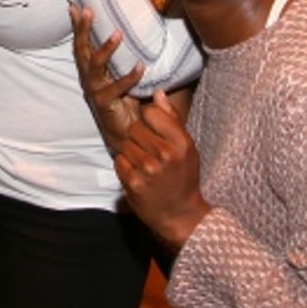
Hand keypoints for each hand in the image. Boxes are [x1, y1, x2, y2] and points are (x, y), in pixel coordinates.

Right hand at [70, 4, 143, 153]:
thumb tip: (136, 33)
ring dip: (105, 49)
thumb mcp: (125, 75)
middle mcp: (89, 78)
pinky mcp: (105, 104)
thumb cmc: (128, 100)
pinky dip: (129, 77)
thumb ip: (127, 58)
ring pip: (95, 66)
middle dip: (82, 30)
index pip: (82, 43)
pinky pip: (117, 88)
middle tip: (87, 10)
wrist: (128, 134)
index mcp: (92, 70)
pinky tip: (141, 66)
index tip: (75, 5)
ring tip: (118, 33)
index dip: (78, 25)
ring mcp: (95, 91)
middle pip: (81, 50)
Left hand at [114, 91, 209, 250]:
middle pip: (134, 127)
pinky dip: (125, 165)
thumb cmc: (183, 176)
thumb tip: (158, 93)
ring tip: (144, 162)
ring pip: (125, 143)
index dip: (149, 118)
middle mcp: (165, 154)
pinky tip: (137, 173)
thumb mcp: (187, 147)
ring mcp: (148, 169)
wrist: (179, 214)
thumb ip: (172, 119)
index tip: (154, 128)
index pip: (151, 112)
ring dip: (131, 151)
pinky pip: (119, 160)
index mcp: (181, 142)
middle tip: (149, 150)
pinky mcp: (133, 182)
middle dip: (138, 136)